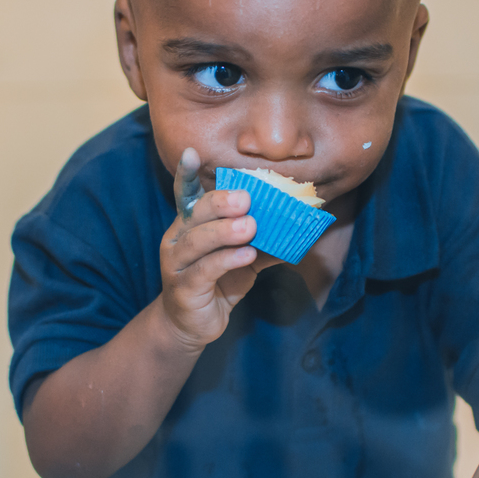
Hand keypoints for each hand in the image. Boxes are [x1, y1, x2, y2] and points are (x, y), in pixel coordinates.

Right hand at [159, 148, 280, 352]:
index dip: (185, 174)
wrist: (194, 325)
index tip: (192, 152)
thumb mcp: (244, 259)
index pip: (185, 194)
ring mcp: (176, 264)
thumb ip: (265, 241)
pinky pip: (204, 271)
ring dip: (224, 231)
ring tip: (250, 226)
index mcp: (190, 224)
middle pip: (195, 214)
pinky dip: (226, 261)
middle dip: (220, 203)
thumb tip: (302, 227)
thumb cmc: (218, 283)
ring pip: (196, 242)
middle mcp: (177, 239)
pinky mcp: (183, 289)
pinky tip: (246, 255)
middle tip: (245, 199)